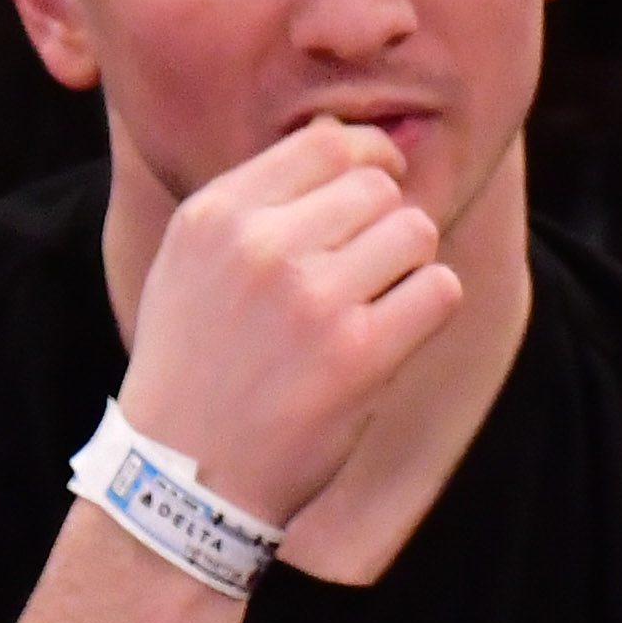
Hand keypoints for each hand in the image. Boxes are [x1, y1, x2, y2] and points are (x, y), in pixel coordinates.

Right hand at [113, 119, 469, 529]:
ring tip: (373, 309)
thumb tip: (341, 139)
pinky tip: (393, 337)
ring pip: (415, 232)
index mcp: (217, 216)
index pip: (326, 145)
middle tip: (363, 277)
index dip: (366, 161)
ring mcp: (310, 301)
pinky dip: (429, 310)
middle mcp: (260, 248)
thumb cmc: (195, 373)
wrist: (182, 483)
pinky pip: (439, 291)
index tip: (374, 196)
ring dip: (408, 269)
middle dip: (383, 226)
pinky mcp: (356, 356)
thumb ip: (254, 201)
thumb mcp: (190, 266)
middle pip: (377, 186)